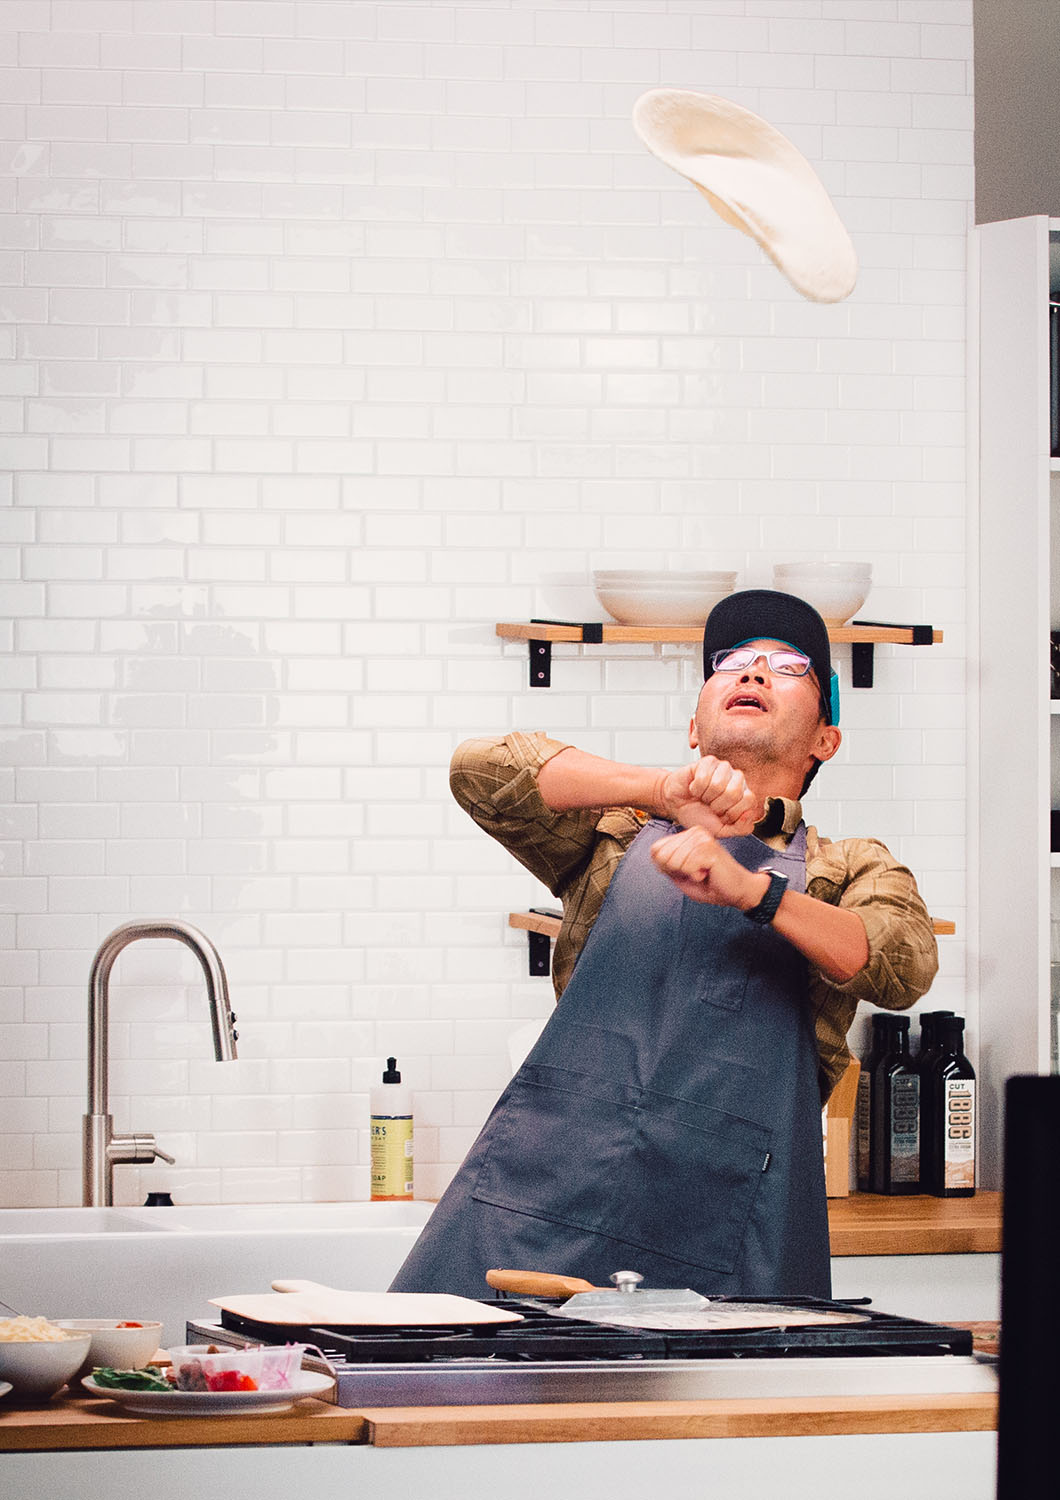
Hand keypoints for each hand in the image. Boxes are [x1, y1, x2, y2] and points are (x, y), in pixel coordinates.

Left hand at [650, 825, 769, 909]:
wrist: (737, 891)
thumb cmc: (710, 884)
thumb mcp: (680, 875)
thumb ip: (665, 863)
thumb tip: (655, 852)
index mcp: (686, 836)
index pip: (655, 850)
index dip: (667, 868)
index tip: (686, 870)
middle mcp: (694, 832)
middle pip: (663, 857)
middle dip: (677, 871)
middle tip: (698, 871)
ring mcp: (702, 838)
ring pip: (675, 861)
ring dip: (689, 873)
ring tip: (704, 871)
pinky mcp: (709, 847)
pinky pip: (687, 866)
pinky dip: (696, 875)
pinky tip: (709, 872)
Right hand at [656, 757, 758, 837]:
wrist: (676, 806)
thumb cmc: (699, 815)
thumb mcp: (721, 830)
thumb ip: (740, 828)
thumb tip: (749, 814)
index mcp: (745, 794)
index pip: (749, 800)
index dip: (732, 812)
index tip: (722, 816)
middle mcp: (737, 779)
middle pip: (734, 792)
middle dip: (717, 805)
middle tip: (710, 806)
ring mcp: (724, 768)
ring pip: (718, 784)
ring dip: (706, 796)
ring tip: (703, 797)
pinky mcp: (708, 761)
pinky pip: (704, 777)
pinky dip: (696, 788)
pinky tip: (695, 788)